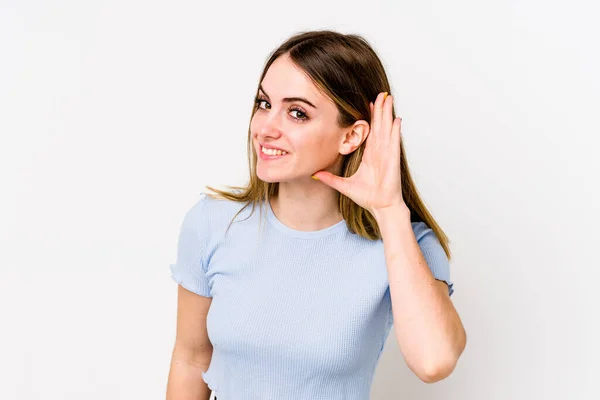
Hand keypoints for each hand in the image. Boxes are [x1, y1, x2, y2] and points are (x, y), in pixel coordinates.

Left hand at [312, 92, 404, 214]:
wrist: (380, 207)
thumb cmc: (368, 197)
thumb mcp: (344, 185)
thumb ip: (330, 178)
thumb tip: (315, 174)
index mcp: (370, 156)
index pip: (370, 132)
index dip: (369, 117)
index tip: (367, 103)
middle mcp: (379, 152)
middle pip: (379, 125)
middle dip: (379, 109)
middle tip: (380, 94)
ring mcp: (387, 155)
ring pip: (386, 129)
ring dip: (387, 113)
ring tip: (388, 98)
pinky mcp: (392, 160)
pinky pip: (394, 142)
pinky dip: (395, 131)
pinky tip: (396, 119)